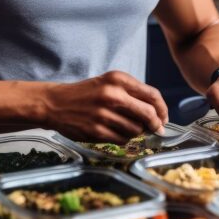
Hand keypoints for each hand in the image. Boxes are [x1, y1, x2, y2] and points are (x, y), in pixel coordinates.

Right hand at [41, 71, 167, 142]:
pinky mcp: (96, 130)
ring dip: (137, 132)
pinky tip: (117, 133)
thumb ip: (132, 94)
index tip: (164, 117)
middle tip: (157, 129)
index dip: (162, 109)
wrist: (55, 103)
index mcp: (117, 79)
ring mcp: (104, 114)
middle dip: (156, 124)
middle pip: (148, 114)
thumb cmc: (86, 94)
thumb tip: (157, 114)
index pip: (152, 95)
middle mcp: (112, 94)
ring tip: (128, 128)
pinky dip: (124, 139)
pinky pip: (122, 139)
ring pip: (136, 129)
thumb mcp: (108, 83)